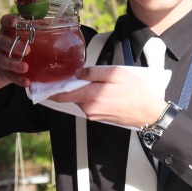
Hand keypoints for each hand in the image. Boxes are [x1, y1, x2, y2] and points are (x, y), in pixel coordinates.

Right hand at [0, 14, 31, 88]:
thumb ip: (33, 33)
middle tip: (28, 49)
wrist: (3, 66)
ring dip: (14, 64)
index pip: (4, 22)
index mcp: (6, 32)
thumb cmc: (18, 46)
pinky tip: (27, 82)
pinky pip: (10, 76)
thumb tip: (55, 26)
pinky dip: (19, 80)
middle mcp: (0, 43)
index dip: (8, 20)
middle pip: (2, 42)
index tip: (15, 21)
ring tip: (25, 67)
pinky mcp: (4, 72)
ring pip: (3, 60)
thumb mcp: (23, 38)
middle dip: (14, 45)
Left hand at [51, 65, 166, 127]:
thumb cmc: (134, 92)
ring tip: (106, 85)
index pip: (63, 95)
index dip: (52, 90)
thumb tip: (78, 73)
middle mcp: (89, 109)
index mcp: (90, 96)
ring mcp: (94, 115)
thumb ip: (94, 72)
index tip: (43, 85)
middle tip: (91, 76)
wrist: (148, 112)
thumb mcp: (116, 74)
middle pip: (74, 95)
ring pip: (83, 100)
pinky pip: (91, 105)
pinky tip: (109, 93)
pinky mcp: (100, 118)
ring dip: (89, 92)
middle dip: (77, 86)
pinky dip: (95, 98)